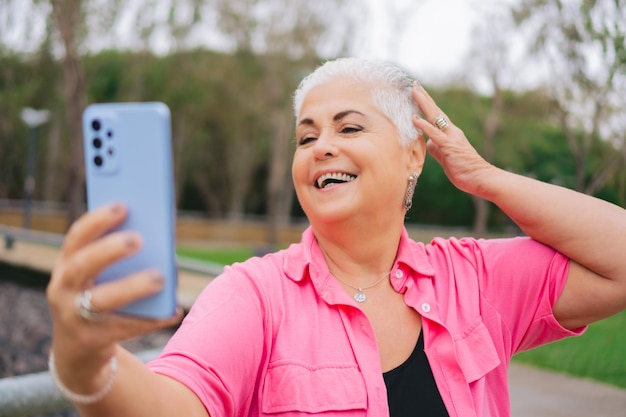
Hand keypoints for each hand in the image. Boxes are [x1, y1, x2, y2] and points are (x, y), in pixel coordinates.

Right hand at [46, 203, 181, 391]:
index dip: (98, 220)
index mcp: (67, 264)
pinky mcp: (92, 341)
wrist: (77, 351)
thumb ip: (117, 256)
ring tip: (160, 277)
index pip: (77, 237)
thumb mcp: (98, 276)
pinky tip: (174, 310)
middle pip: (83, 265)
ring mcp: (74, 317)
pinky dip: (151, 319)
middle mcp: (63, 288)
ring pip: (101, 299)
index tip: (123, 205)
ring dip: (131, 286)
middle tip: (139, 239)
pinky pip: (124, 327)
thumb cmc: (97, 296)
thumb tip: (158, 242)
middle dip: (110, 250)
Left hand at [411, 82, 494, 195]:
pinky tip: (415, 118)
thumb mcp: (446, 158)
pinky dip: (424, 126)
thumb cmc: (464, 170)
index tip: (417, 92)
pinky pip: (435, 135)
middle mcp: (451, 132)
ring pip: (435, 117)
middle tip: (414, 83)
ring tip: (413, 91)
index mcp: (450, 134)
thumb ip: (437, 149)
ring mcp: (451, 138)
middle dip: (423, 97)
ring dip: (423, 104)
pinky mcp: (449, 147)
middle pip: (435, 111)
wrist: (481, 178)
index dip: (426, 104)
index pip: (436, 116)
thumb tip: (428, 143)